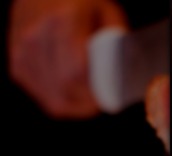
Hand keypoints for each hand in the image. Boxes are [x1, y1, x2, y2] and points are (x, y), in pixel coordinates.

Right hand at [8, 0, 127, 118]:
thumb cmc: (78, 2)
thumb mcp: (106, 12)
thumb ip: (118, 40)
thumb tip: (129, 72)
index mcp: (62, 20)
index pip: (78, 70)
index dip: (97, 91)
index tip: (112, 98)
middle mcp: (36, 37)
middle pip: (66, 88)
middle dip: (90, 103)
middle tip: (106, 102)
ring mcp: (22, 53)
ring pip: (54, 98)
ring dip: (78, 105)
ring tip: (92, 98)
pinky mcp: (17, 66)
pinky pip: (43, 97)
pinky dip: (63, 101)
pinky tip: (75, 94)